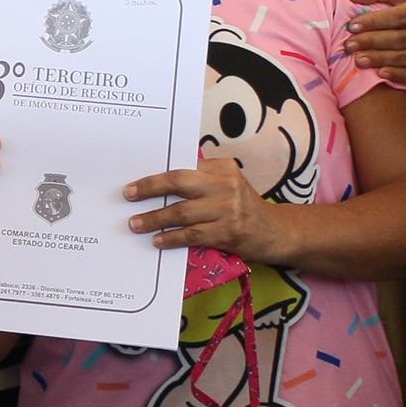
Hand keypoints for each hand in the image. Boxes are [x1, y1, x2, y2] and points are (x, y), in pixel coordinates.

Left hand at [124, 158, 287, 263]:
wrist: (276, 233)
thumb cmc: (245, 208)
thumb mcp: (229, 185)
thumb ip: (202, 180)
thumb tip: (161, 184)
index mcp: (224, 168)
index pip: (184, 166)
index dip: (157, 175)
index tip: (136, 181)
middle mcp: (227, 185)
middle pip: (180, 182)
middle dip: (150, 188)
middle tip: (129, 195)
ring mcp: (228, 209)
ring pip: (182, 212)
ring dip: (155, 218)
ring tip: (136, 223)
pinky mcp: (228, 232)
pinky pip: (192, 235)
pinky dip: (172, 237)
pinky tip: (158, 240)